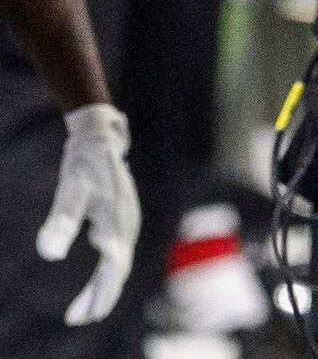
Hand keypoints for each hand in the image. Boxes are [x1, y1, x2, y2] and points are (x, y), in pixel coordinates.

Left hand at [37, 103, 139, 324]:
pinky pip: (118, 252)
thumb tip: (47, 253)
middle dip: (99, 297)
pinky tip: (98, 274)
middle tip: (77, 319)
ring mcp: (127, 223)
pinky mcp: (122, 219)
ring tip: (83, 307)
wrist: (99, 139)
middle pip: (116, 271)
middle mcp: (127, 227)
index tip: (84, 318)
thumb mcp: (70, 191)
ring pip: (118, 263)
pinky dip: (107, 270)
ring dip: (103, 286)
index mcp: (118, 225)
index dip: (100, 296)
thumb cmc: (84, 164)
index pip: (112, 270)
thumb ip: (61, 221)